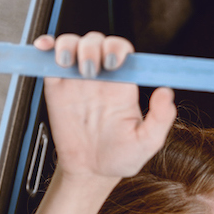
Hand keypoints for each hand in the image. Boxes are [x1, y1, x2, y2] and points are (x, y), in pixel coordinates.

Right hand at [34, 32, 175, 181]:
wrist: (91, 171)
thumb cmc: (120, 157)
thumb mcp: (147, 142)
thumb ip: (161, 119)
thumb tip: (167, 93)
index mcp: (123, 87)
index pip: (122, 53)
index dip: (117, 48)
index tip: (115, 62)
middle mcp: (101, 79)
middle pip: (97, 42)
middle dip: (93, 47)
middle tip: (91, 70)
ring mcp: (77, 80)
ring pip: (73, 44)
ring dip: (70, 45)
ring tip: (69, 63)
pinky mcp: (56, 87)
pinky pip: (49, 59)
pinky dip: (46, 47)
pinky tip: (45, 49)